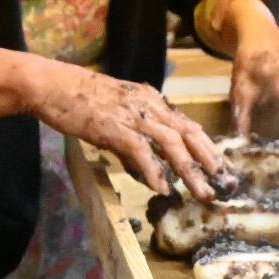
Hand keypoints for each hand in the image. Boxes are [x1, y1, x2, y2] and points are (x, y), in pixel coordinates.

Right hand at [20, 56, 222, 198]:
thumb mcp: (120, 117)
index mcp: (153, 102)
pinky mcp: (114, 127)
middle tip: (225, 184)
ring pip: (172, 144)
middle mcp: (150, 106)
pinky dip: (153, 170)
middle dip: (209, 161)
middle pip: (189, 135)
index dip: (209, 148)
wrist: (54, 85)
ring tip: (201, 193)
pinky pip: (140, 150)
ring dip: (190, 171)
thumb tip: (150, 172)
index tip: (224, 169)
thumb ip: (138, 143)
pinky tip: (162, 188)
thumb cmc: (83, 102)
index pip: (190, 126)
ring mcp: (133, 116)